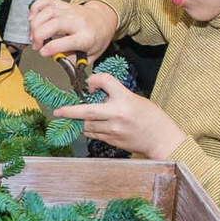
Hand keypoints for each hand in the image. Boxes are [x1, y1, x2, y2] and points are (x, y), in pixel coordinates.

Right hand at [27, 0, 114, 59]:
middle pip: (54, 24)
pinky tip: (32, 18)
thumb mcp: (90, 56)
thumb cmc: (96, 38)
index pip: (67, 41)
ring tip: (33, 36)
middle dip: (39, 36)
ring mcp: (70, 11)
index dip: (51, 48)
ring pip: (48, 12)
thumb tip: (56, 58)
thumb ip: (73, 60)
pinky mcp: (63, 4)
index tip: (43, 52)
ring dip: (35, 24)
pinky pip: (47, 1)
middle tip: (36, 45)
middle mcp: (78, 21)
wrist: (103, 20)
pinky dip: (36, 7)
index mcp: (86, 37)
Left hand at [60, 75, 184, 157]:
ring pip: (88, 125)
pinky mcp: (112, 141)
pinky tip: (91, 126)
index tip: (90, 84)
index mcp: (124, 99)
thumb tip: (95, 93)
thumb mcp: (135, 98)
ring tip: (77, 118)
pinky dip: (89, 129)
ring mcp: (113, 130)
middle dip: (70, 111)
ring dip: (80, 121)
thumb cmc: (150, 117)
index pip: (104, 81)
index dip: (94, 80)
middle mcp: (117, 114)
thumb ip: (115, 95)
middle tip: (58, 111)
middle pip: (87, 111)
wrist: (161, 139)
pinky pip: (94, 134)